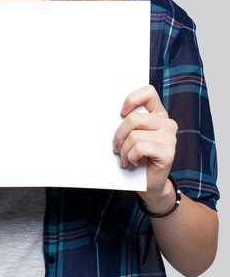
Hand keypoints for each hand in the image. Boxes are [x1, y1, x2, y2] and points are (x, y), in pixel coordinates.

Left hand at [113, 85, 177, 201]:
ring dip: (124, 150)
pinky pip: (139, 148)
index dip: (132, 99)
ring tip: (125, 158)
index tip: (121, 113)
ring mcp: (169, 137)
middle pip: (133, 118)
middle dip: (119, 135)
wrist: (150, 184)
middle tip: (116, 147)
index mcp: (158, 114)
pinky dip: (130, 157)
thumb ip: (128, 123)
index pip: (148, 92)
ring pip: (134, 135)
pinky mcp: (168, 152)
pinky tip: (133, 162)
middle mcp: (167, 123)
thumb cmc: (137, 157)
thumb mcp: (131, 136)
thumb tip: (108, 114)